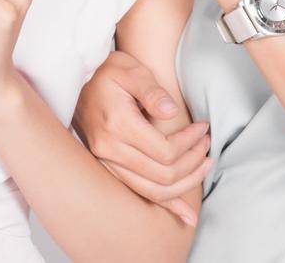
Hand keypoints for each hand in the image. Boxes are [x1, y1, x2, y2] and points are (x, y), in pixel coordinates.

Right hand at [72, 50, 211, 225]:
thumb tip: (172, 112)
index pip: (165, 151)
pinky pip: (137, 192)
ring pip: (151, 191)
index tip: (203, 128)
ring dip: (184, 185)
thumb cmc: (107, 70)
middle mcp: (108, 150)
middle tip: (206, 145)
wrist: (77, 78)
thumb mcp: (131, 70)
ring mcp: (105, 162)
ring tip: (203, 168)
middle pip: (162, 175)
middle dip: (192, 163)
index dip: (190, 143)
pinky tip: (183, 214)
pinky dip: (163, 204)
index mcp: (117, 125)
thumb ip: (152, 91)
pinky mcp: (106, 167)